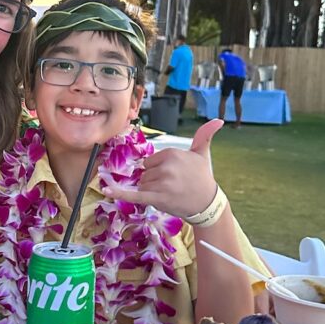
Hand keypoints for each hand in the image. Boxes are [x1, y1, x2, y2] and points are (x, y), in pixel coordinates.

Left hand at [104, 119, 221, 217]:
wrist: (207, 203)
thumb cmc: (202, 178)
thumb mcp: (202, 154)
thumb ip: (204, 135)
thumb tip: (217, 120)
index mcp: (172, 153)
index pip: (149, 161)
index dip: (158, 169)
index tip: (174, 175)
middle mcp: (166, 167)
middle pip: (144, 173)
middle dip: (154, 181)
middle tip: (173, 186)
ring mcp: (161, 183)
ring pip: (142, 184)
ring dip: (151, 191)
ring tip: (169, 193)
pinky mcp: (157, 197)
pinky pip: (134, 194)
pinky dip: (119, 192)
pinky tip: (106, 189)